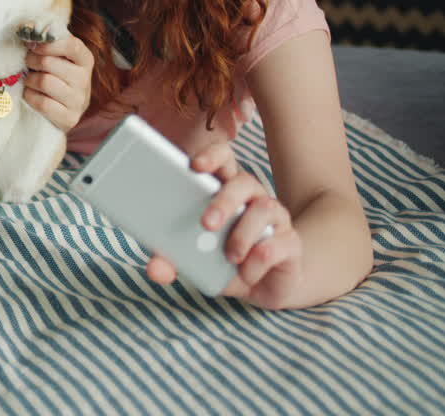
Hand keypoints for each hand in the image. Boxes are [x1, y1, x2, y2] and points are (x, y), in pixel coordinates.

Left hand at [22, 33, 93, 131]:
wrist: (62, 112)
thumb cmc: (55, 77)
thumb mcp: (56, 58)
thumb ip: (46, 42)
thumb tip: (26, 27)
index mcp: (85, 60)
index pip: (71, 45)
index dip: (47, 43)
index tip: (32, 44)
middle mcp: (85, 80)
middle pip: (50, 63)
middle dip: (32, 61)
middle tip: (28, 63)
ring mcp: (79, 101)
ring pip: (44, 82)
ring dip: (30, 80)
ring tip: (30, 80)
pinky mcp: (69, 118)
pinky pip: (41, 103)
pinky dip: (30, 97)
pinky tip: (32, 95)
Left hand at [146, 142, 304, 308]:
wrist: (262, 287)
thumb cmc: (223, 262)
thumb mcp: (194, 262)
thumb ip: (171, 261)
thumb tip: (153, 270)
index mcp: (225, 191)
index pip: (223, 159)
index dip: (212, 156)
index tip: (196, 166)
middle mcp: (252, 198)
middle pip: (243, 181)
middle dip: (224, 200)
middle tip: (206, 224)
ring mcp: (274, 218)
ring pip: (265, 208)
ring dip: (242, 233)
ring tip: (229, 257)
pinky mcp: (290, 242)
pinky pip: (276, 244)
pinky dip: (257, 262)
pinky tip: (245, 273)